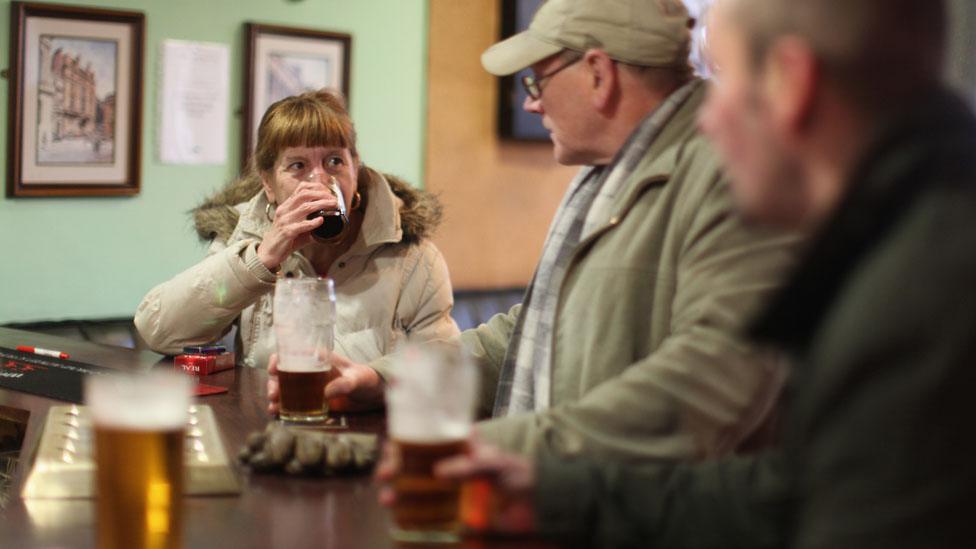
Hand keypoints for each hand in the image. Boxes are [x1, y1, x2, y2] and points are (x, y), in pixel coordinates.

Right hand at [256, 181, 338, 269]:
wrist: (269, 253)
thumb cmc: (285, 239)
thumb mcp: (297, 227)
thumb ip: (310, 223)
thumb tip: (328, 223)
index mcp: (286, 206)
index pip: (300, 189)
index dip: (316, 187)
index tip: (328, 192)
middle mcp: (285, 210)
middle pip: (304, 194)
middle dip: (321, 194)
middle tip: (334, 199)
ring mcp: (285, 221)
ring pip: (305, 207)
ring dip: (321, 204)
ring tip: (333, 205)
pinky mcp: (286, 232)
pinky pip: (301, 225)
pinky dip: (313, 222)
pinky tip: (321, 220)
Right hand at [266, 351, 382, 414]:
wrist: (372, 395)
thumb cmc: (366, 379)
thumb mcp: (357, 379)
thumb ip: (344, 384)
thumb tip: (327, 393)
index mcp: (318, 358)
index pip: (292, 353)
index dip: (278, 360)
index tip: (273, 369)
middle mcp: (309, 371)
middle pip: (283, 373)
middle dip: (273, 383)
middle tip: (273, 394)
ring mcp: (309, 387)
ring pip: (284, 389)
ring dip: (275, 397)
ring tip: (273, 407)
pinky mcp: (311, 402)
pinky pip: (292, 404)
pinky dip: (282, 409)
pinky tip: (277, 415)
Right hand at [374, 437, 537, 534]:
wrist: (539, 506)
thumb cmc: (520, 475)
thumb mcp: (496, 463)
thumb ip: (470, 466)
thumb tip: (438, 472)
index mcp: (459, 448)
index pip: (425, 438)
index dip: (404, 442)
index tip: (390, 449)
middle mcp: (450, 467)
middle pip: (413, 465)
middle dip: (394, 469)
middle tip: (384, 475)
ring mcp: (449, 491)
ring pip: (415, 490)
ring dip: (397, 493)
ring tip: (388, 499)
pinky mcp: (453, 514)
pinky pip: (428, 515)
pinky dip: (411, 517)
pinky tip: (399, 519)